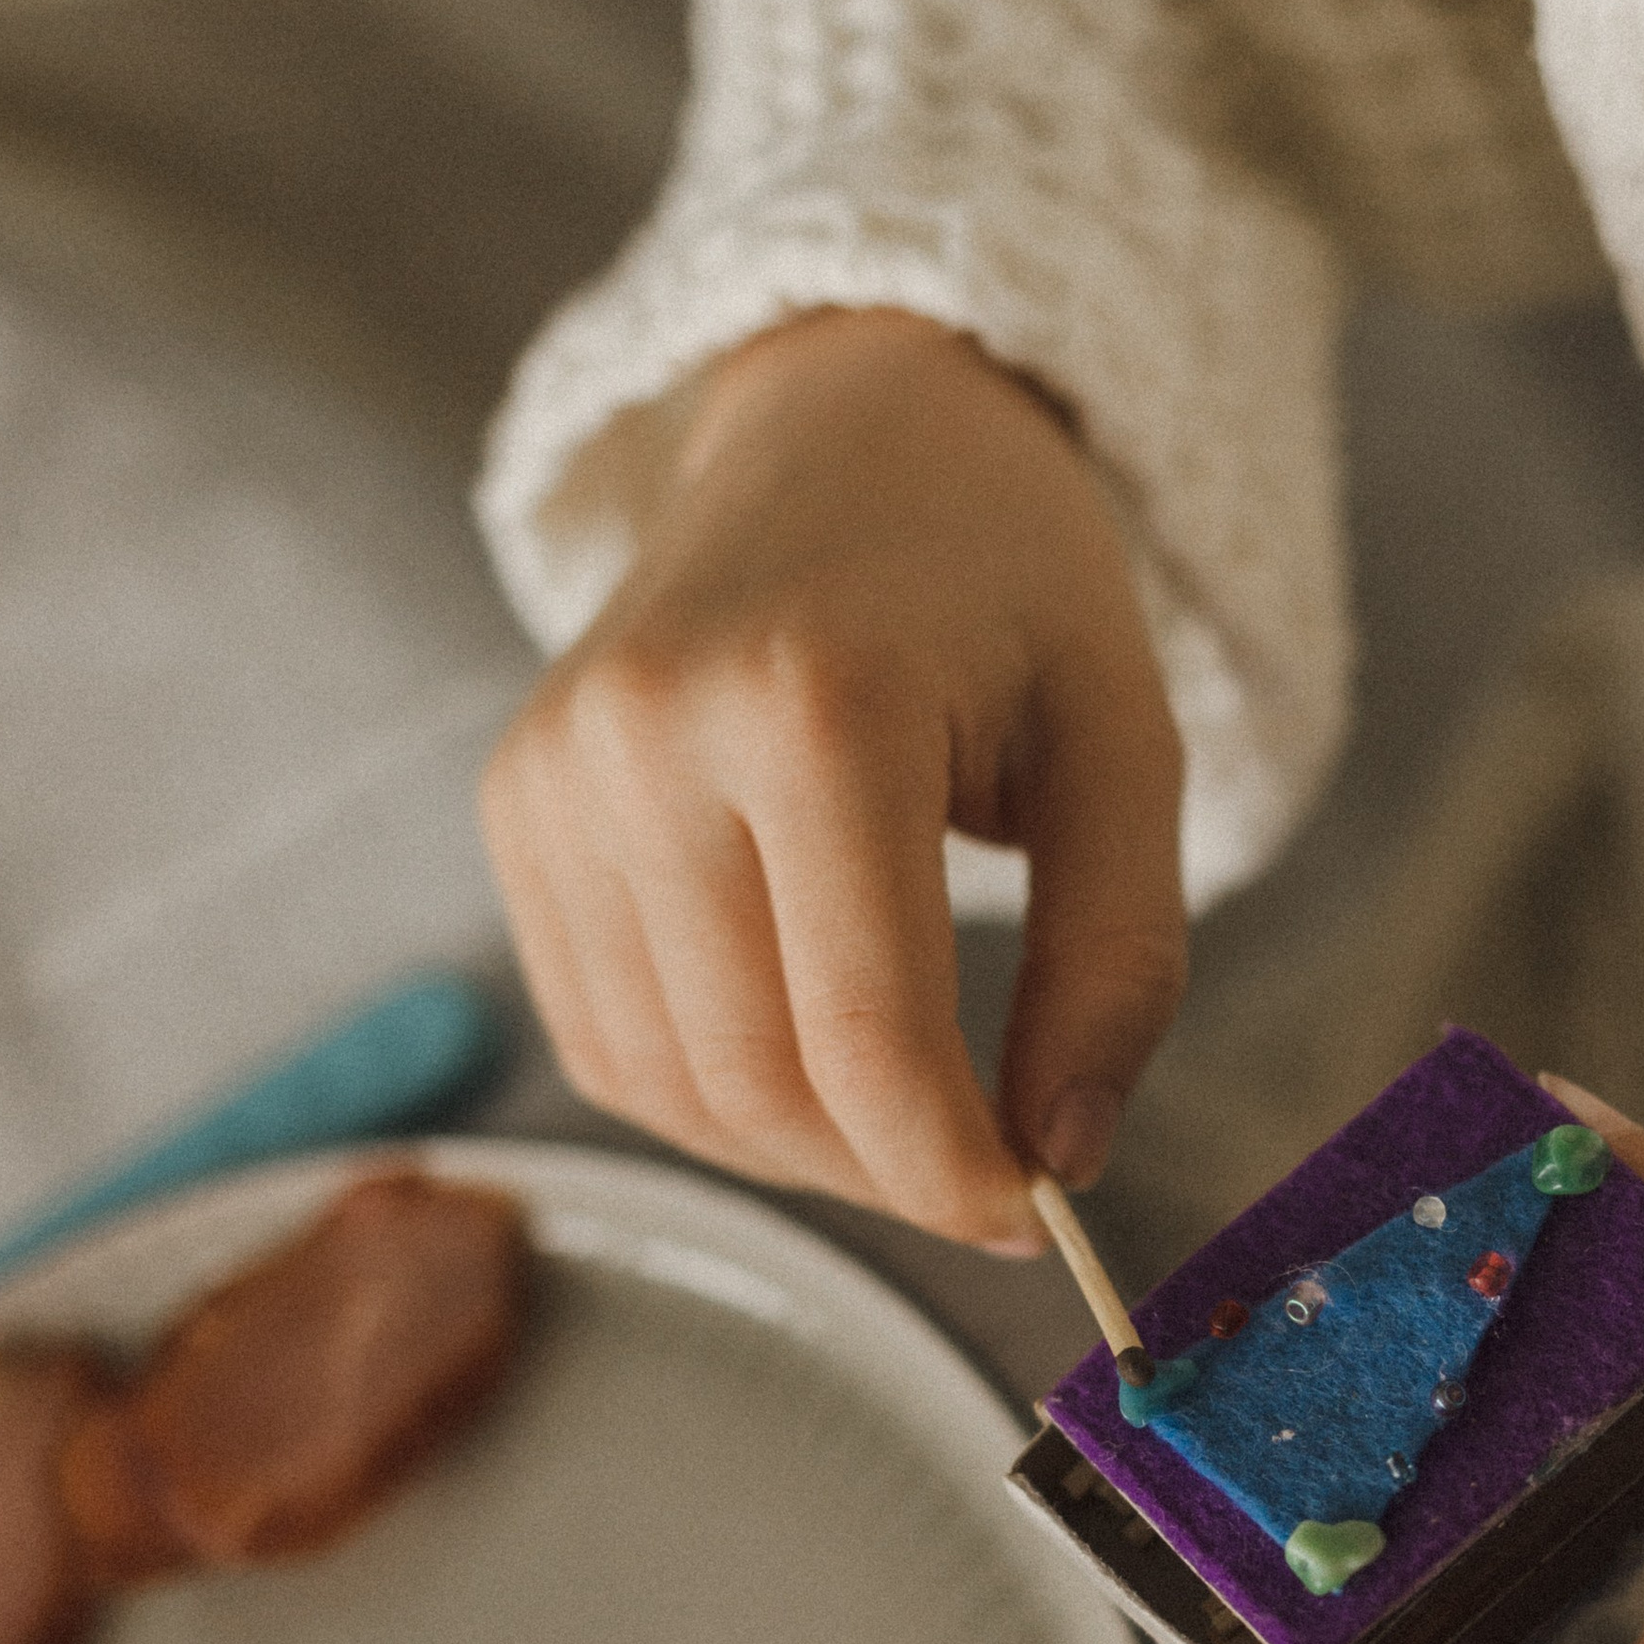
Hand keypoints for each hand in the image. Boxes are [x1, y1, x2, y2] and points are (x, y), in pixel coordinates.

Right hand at [480, 308, 1187, 1250]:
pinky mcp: (517, 805)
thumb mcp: (1126, 747)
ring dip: (801, 1151)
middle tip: (993, 1171)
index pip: (866, 1038)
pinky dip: (713, 1095)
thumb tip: (1063, 1160)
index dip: (955, 1171)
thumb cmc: (1008, 584)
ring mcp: (555, 771)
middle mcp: (650, 734)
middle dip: (887, 1172)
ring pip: (666, 1086)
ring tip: (911, 1105)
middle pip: (757, 1081)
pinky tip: (810, 1047)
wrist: (846, 430)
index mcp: (815, 703)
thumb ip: (1118, 964)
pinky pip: (605, 1037)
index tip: (1038, 1213)